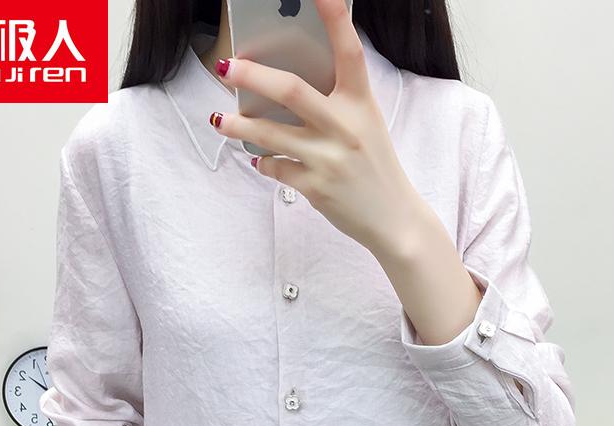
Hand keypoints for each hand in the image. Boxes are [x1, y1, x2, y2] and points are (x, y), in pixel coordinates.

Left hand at [208, 0, 423, 254]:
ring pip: (271, 134)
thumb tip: (283, 87)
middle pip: (291, 90)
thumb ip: (336, 104)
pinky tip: (261, 160)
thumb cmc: (375, 166)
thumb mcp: (366, 125)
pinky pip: (277, 168)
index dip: (334, 16)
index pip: (349, 50)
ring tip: (219, 119)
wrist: (394, 218)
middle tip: (227, 68)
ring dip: (239, 124)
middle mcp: (346, 126)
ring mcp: (330, 158)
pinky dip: (264, 163)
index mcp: (362, 103)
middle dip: (253, 76)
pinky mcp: (317, 187)